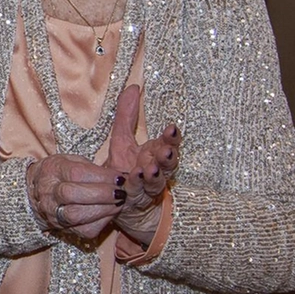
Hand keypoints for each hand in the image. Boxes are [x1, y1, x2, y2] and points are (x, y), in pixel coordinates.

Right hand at [26, 153, 125, 239]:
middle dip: (102, 194)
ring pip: (77, 215)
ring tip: (119, 202)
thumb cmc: (61, 173)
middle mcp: (48, 192)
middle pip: (72, 194)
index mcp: (51, 170)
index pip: (76, 173)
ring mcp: (53, 212)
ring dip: (104, 209)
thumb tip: (119, 177)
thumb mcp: (72, 161)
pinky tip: (110, 212)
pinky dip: (102, 221)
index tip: (119, 178)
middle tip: (121, 192)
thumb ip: (92, 167)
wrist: (38, 192)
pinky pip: (85, 230)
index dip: (101, 176)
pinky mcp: (64, 228)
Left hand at [106, 84, 180, 245]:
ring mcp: (147, 190)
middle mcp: (156, 173)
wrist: (124, 206)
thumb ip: (126, 116)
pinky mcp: (134, 204)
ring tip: (149, 168)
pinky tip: (132, 180)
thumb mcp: (122, 139)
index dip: (171, 138)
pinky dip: (135, 188)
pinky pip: (136, 196)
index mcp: (155, 156)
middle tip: (166, 151)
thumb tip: (133, 87)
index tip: (171, 128)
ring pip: (154, 184)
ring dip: (153, 176)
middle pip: (167, 166)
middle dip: (167, 158)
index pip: (169, 145)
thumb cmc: (126, 170)